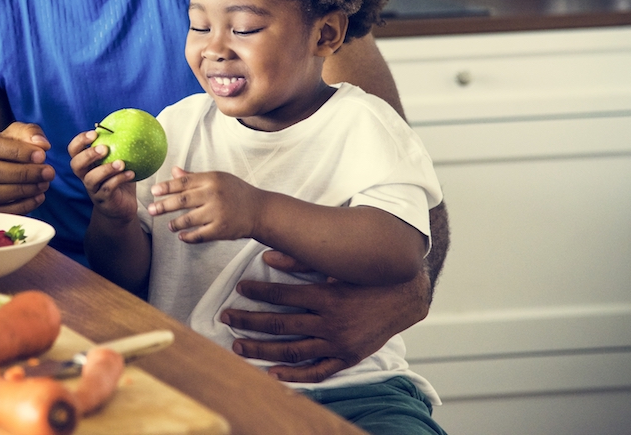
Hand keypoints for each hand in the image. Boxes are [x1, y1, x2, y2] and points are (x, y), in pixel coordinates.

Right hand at [0, 122, 54, 214]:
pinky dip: (20, 206)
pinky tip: (38, 197)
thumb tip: (41, 144)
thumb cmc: (3, 147)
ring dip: (23, 190)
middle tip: (48, 172)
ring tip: (44, 185)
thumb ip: (29, 133)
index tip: (42, 155)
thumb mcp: (15, 133)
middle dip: (24, 173)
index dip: (18, 152)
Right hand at [68, 129, 137, 221]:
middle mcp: (85, 176)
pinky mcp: (103, 200)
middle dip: (88, 155)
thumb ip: (118, 146)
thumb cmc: (119, 180)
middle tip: (104, 148)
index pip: (74, 150)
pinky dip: (119, 180)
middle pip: (76, 165)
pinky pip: (108, 189)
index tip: (94, 133)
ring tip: (121, 163)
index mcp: (86, 164)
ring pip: (91, 179)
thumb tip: (128, 122)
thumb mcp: (118, 160)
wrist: (122, 207)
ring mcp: (93, 189)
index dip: (79, 141)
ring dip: (105, 169)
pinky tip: (132, 174)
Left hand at [147, 168, 261, 242]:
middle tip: (151, 210)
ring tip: (169, 226)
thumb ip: (194, 177)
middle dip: (163, 205)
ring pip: (188, 219)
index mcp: (212, 179)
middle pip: (182, 200)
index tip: (153, 191)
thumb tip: (174, 171)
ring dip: (175, 223)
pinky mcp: (221, 229)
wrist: (259, 210)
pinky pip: (199, 235)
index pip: (184, 182)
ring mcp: (218, 213)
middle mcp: (214, 194)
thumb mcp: (218, 179)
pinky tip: (181, 236)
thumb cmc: (236, 192)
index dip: (166, 187)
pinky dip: (188, 237)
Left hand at [222, 250, 429, 382]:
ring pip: (292, 351)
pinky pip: (317, 371)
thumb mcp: (337, 264)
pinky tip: (272, 373)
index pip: (282, 295)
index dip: (258, 291)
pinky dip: (295, 375)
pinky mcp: (347, 357)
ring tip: (237, 345)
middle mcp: (331, 322)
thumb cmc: (367, 276)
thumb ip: (302, 259)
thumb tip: (268, 255)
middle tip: (226, 317)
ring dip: (261, 349)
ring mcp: (338, 343)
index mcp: (327, 296)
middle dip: (248, 321)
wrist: (405, 296)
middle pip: (280, 325)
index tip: (239, 288)